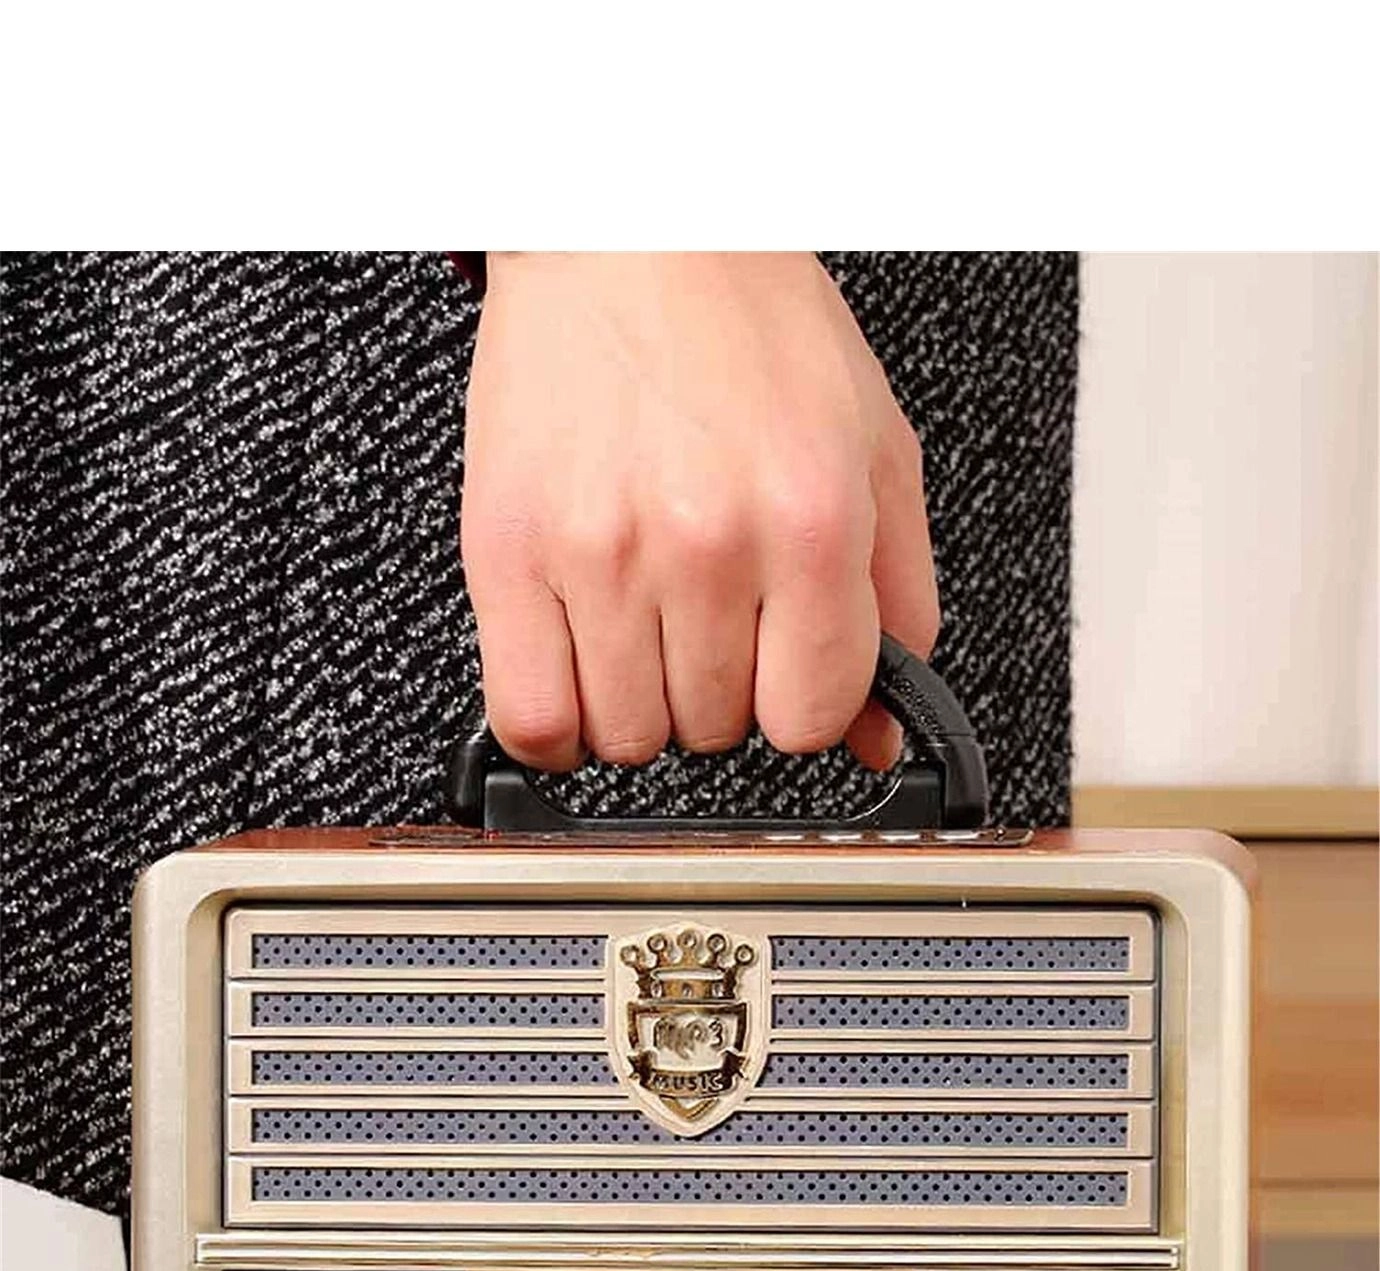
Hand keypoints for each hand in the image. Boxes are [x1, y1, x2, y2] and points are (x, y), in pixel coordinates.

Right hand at [460, 252, 939, 772]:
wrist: (630, 231)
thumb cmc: (750, 327)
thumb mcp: (874, 448)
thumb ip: (896, 601)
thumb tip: (878, 736)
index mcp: (810, 518)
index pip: (811, 717)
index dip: (798, 703)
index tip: (779, 669)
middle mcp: (707, 540)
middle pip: (717, 730)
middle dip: (719, 691)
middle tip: (705, 616)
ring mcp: (601, 553)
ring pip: (628, 737)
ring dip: (639, 705)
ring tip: (641, 627)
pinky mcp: (508, 552)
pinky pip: (533, 718)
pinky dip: (556, 730)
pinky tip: (577, 679)